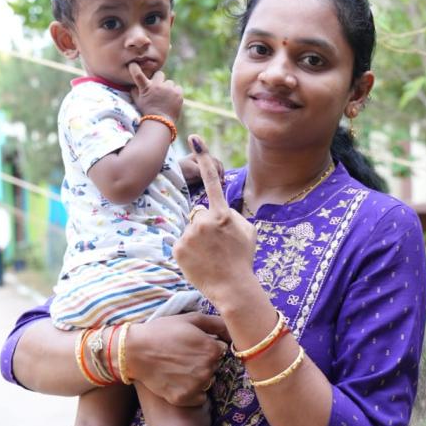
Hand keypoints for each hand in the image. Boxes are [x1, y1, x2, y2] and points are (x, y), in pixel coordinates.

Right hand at [127, 312, 228, 405]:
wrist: (134, 351)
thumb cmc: (163, 331)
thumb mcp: (191, 319)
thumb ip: (217, 323)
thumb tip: (234, 330)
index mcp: (212, 349)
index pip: (221, 350)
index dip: (208, 346)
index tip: (193, 344)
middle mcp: (208, 369)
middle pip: (215, 366)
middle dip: (204, 360)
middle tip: (184, 354)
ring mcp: (196, 386)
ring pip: (207, 381)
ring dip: (198, 376)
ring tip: (179, 366)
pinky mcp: (184, 398)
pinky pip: (199, 397)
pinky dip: (191, 390)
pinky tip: (177, 380)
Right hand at [129, 62, 182, 121]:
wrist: (161, 122)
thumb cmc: (148, 111)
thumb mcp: (138, 101)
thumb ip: (135, 90)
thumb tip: (133, 83)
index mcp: (146, 88)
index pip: (138, 75)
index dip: (134, 68)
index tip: (133, 64)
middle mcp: (157, 86)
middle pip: (160, 74)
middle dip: (159, 80)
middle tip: (158, 89)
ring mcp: (168, 89)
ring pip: (170, 82)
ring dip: (168, 88)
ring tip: (165, 98)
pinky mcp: (178, 93)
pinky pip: (177, 88)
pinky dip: (175, 93)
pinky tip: (171, 100)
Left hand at [174, 135, 257, 307]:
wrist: (233, 288)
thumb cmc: (243, 259)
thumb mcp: (248, 231)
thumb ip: (231, 215)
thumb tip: (216, 209)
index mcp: (223, 214)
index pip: (211, 180)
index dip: (203, 157)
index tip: (193, 137)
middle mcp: (204, 220)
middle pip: (198, 213)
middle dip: (204, 224)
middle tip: (216, 245)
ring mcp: (189, 235)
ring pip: (189, 229)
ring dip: (196, 239)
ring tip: (210, 256)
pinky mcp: (178, 249)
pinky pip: (181, 244)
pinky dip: (188, 252)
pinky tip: (200, 262)